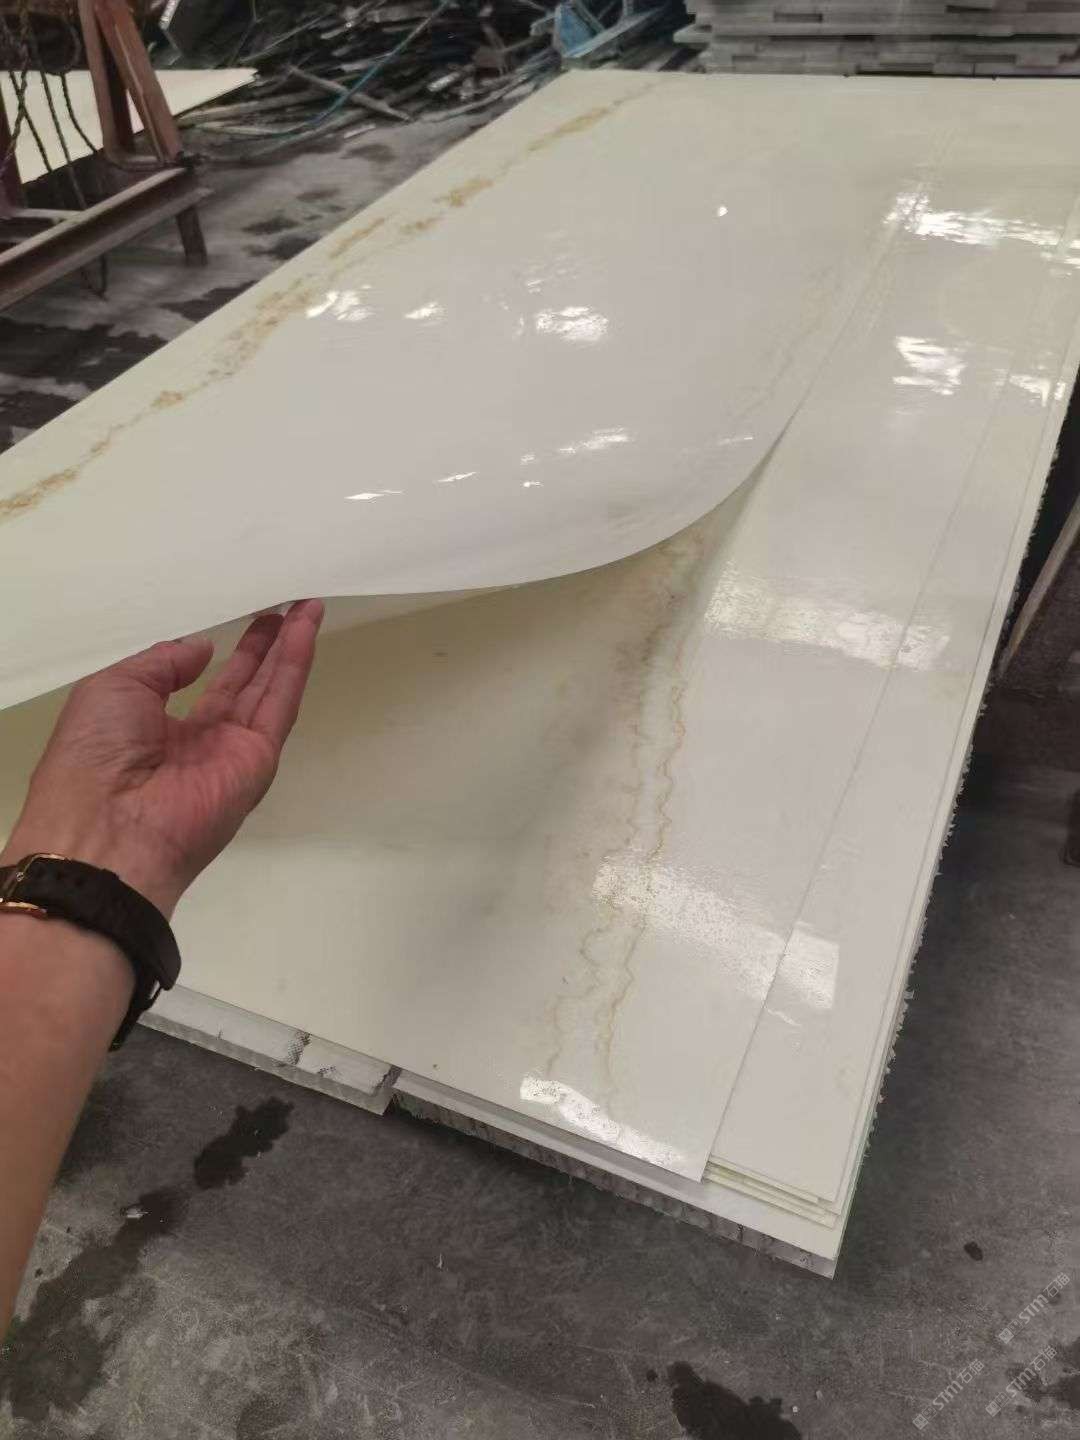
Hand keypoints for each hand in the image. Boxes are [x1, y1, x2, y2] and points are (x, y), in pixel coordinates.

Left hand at [0, 599, 323, 914]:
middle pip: (243, 686)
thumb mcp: (113, 690)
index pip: (201, 686)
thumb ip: (162, 665)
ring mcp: (233, 752)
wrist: (109, 827)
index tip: (244, 623)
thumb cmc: (95, 754)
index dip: (223, 654)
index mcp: (157, 729)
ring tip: (307, 609)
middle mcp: (200, 743)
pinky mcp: (259, 760)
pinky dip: (295, 666)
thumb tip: (204, 649)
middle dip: (265, 649)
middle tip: (285, 610)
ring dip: (289, 650)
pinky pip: (281, 704)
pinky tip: (305, 632)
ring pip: (269, 691)